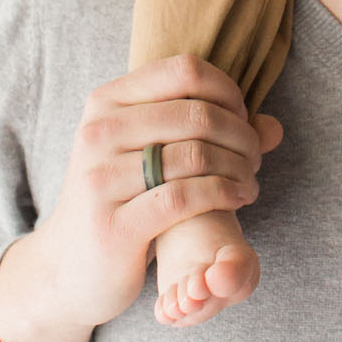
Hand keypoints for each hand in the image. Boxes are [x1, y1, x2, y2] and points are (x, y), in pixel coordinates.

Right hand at [0, 56, 282, 341]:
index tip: (242, 119)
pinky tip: (240, 198)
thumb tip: (275, 127)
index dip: (228, 91)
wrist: (67, 270)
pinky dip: (227, 193)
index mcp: (106, 102)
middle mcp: (98, 134)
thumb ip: (213, 130)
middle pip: (199, 113)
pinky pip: (187, 195)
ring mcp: (100, 180)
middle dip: (242, 134)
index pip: (186, 70)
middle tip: (254, 158)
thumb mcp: (153, 153)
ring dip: (241, 166)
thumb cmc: (123, 199)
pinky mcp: (114, 225)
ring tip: (250, 180)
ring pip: (198, 154)